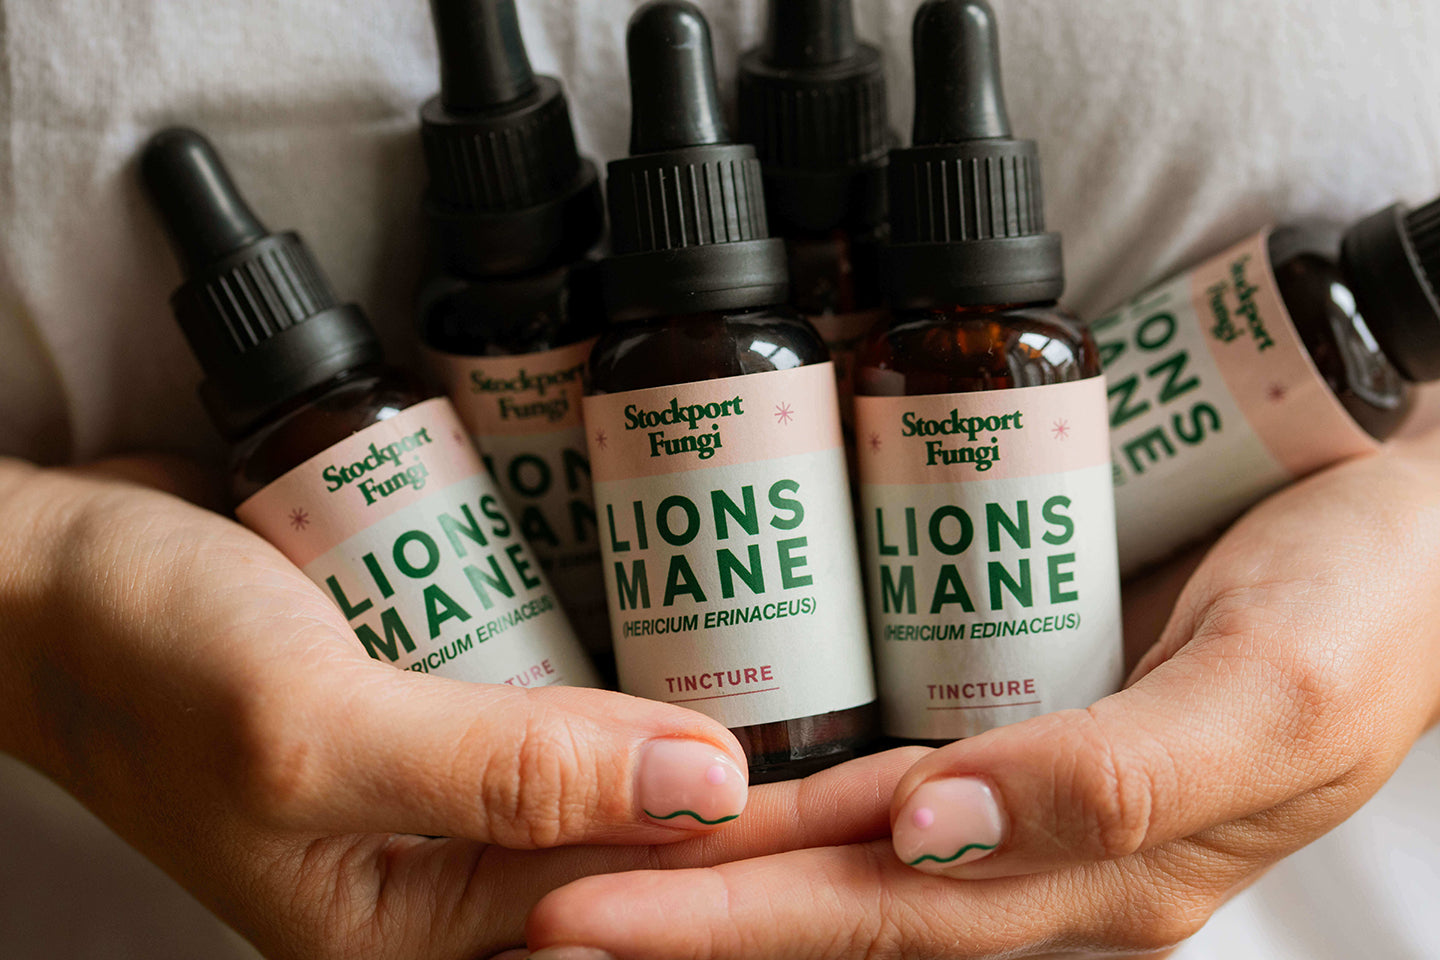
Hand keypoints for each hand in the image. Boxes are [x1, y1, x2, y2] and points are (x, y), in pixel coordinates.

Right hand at [0, 455, 922, 958]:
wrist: (63, 583)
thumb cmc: (147, 664)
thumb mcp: (312, 728)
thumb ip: (510, 770)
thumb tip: (711, 789)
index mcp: (431, 944)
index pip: (656, 919)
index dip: (795, 867)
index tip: (922, 817)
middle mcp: (467, 894)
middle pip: (675, 872)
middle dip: (807, 826)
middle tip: (942, 772)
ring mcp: (474, 813)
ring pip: (650, 804)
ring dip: (759, 765)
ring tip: (888, 729)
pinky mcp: (473, 734)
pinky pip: (599, 736)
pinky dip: (676, 714)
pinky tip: (756, 674)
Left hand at [523, 429, 1439, 958]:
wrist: (1408, 526)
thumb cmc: (1364, 612)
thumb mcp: (1269, 700)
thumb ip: (1115, 781)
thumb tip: (933, 834)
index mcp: (1098, 880)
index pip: (876, 920)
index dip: (731, 927)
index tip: (584, 918)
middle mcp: (1042, 854)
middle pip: (833, 894)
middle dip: (685, 912)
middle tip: (539, 905)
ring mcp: (1023, 789)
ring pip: (842, 840)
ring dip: (716, 857)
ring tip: (584, 856)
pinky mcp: (1017, 717)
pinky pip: (878, 768)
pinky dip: (787, 788)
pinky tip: (711, 778)